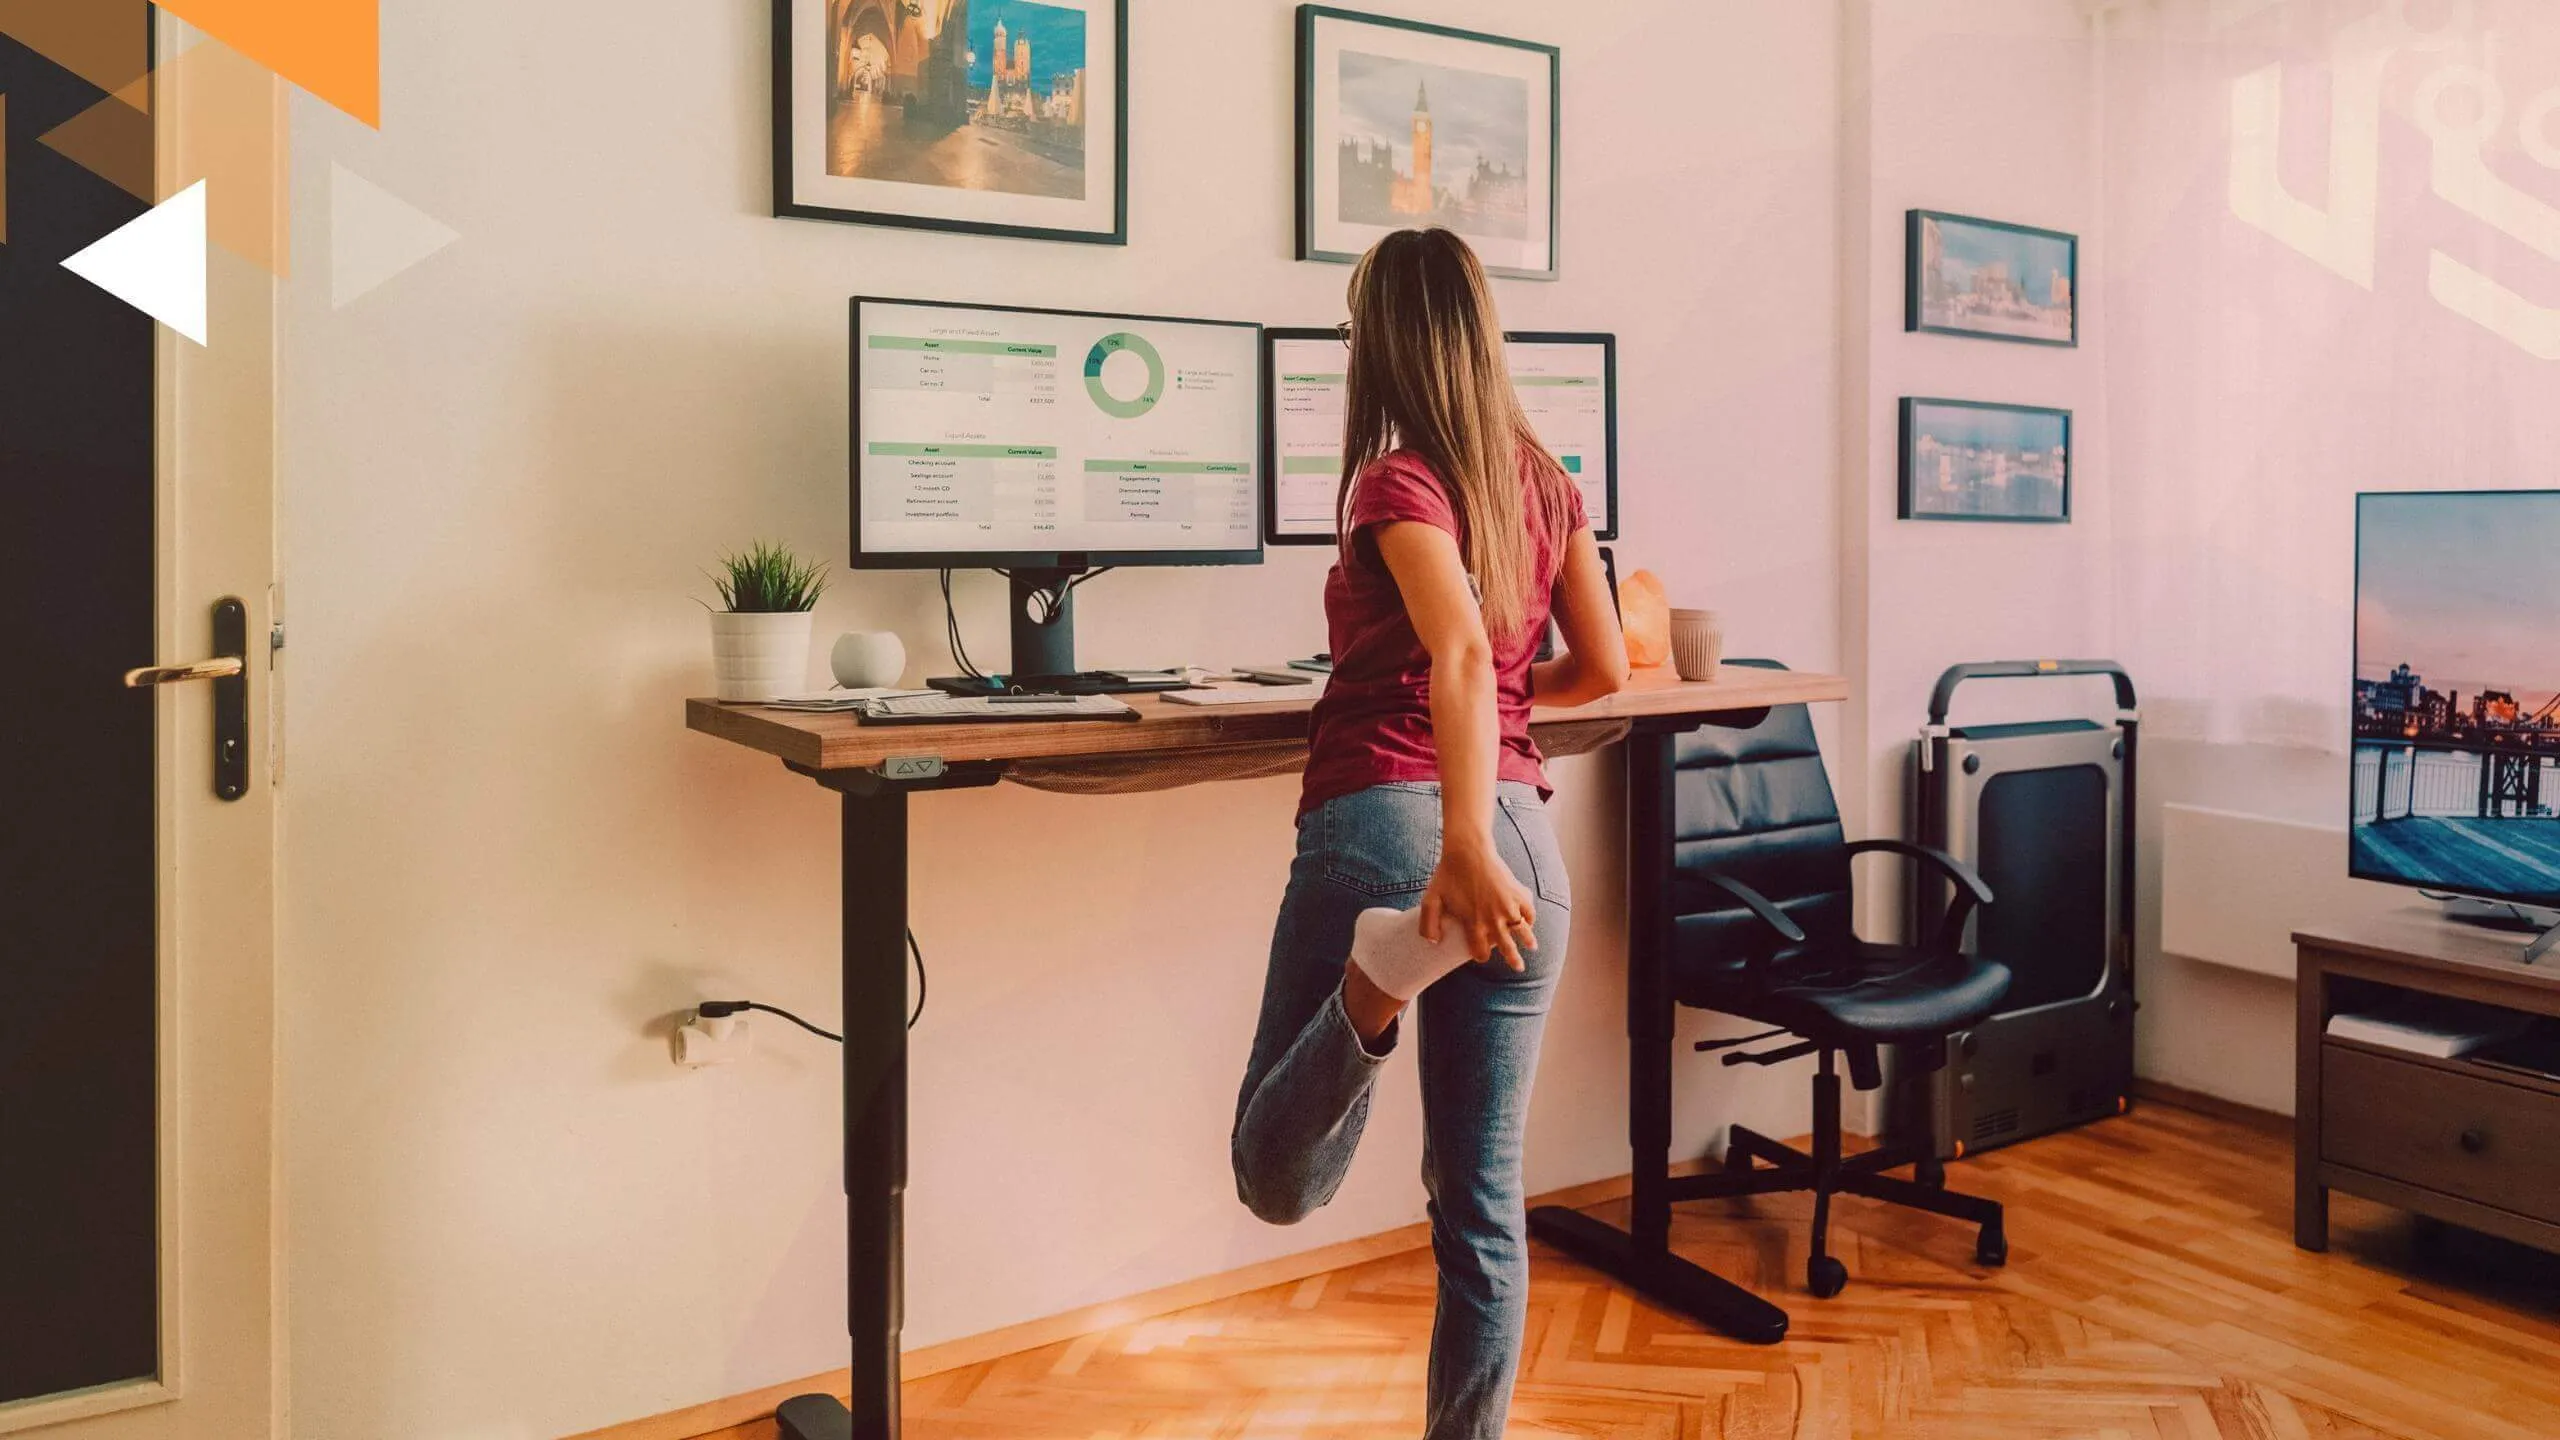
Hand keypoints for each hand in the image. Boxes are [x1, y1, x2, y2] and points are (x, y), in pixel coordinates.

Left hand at [1420, 840, 1539, 970]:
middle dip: (1513, 959)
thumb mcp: (1431, 899)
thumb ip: (1428, 923)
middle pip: (1507, 946)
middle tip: (1518, 967)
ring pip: (1522, 930)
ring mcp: (1507, 905)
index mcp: (1474, 923)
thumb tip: (1433, 942)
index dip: (1480, 956)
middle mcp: (1493, 918)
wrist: (1468, 850)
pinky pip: (1529, 910)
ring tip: (1532, 948)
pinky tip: (1530, 922)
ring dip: (1528, 941)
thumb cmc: (1447, 874)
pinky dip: (1530, 918)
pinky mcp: (1516, 892)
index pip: (1481, 951)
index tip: (1481, 955)